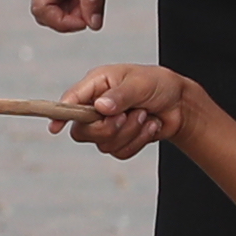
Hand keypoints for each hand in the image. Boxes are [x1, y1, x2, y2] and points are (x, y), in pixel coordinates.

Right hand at [55, 62, 192, 160]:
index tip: (55, 128)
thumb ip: (120, 95)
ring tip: (145, 115)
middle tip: (127, 115)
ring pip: (103, 144)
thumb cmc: (158, 84)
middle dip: (107, 128)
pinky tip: (149, 125)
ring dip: (130, 132)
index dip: (60, 115)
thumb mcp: (140, 83)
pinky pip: (120, 152)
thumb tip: (100, 107)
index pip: (70, 101)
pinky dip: (138, 141)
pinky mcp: (119, 140)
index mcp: (96, 85)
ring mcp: (106, 125)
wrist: (180, 104)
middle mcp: (96, 106)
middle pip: (82, 131)